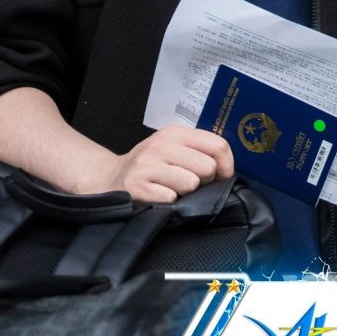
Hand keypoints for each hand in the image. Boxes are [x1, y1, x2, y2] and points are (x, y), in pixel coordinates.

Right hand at [90, 126, 233, 202]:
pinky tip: (158, 195)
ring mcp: (147, 165)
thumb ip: (200, 151)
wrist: (109, 178)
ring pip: (191, 183)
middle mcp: (160, 145)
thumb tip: (227, 170)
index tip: (220, 176)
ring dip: (185, 192)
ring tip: (171, 188)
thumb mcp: (173, 148)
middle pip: (208, 167)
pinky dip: (168, 202)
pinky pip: (172, 198)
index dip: (226, 166)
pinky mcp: (137, 186)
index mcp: (174, 133)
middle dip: (203, 181)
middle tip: (187, 182)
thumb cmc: (150, 165)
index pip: (218, 145)